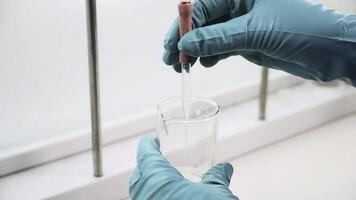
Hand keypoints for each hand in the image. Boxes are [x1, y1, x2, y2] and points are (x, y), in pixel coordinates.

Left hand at [129, 135, 238, 199]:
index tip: (150, 140)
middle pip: (139, 175)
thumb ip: (217, 177)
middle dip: (146, 164)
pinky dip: (155, 197)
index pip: (146, 155)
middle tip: (156, 158)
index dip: (148, 145)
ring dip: (149, 183)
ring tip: (163, 180)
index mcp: (158, 180)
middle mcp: (147, 196)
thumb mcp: (216, 194)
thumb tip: (224, 169)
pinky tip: (169, 199)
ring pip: (141, 192)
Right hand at [163, 0, 355, 84]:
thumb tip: (186, 44)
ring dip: (195, 51)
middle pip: (203, 22)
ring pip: (210, 36)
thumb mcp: (256, 33)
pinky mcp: (248, 41)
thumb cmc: (303, 30)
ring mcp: (243, 25)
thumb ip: (219, 38)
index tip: (173, 45)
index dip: (184, 26)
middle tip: (170, 58)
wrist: (330, 52)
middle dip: (185, 40)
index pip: (203, 7)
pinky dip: (211, 56)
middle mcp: (240, 6)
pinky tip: (204, 64)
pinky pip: (222, 48)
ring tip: (182, 66)